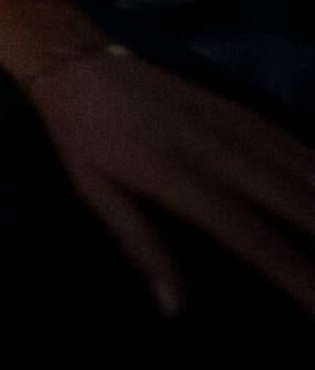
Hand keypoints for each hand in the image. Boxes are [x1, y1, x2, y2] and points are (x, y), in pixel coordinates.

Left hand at [27, 45, 314, 315]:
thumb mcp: (96, 193)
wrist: (77, 62)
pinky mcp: (236, 106)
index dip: (296, 274)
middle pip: (296, 201)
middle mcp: (218, 153)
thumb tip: (174, 307)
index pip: (252, 239)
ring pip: (304, 167)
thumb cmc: (83, 136)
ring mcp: (232, 124)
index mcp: (181, 180)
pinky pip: (290, 140)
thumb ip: (142, 248)